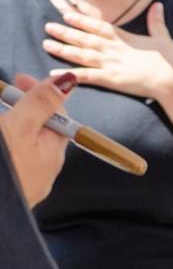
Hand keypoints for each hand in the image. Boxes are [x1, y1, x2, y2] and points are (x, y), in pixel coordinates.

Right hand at [0, 73, 75, 206]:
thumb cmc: (4, 169)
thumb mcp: (19, 128)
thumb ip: (41, 104)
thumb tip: (69, 80)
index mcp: (53, 153)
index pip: (57, 115)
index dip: (40, 92)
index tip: (19, 78)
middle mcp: (44, 170)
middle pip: (40, 131)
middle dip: (24, 108)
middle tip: (5, 93)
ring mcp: (27, 183)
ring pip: (24, 146)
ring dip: (13, 127)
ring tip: (3, 117)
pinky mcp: (13, 191)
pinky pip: (14, 162)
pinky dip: (8, 146)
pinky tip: (4, 148)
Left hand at [43, 3, 172, 100]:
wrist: (172, 79)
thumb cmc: (170, 61)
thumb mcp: (163, 38)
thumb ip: (157, 22)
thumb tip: (158, 5)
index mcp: (124, 38)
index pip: (99, 26)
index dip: (82, 19)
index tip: (67, 13)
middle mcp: (113, 49)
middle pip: (85, 38)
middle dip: (66, 32)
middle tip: (48, 26)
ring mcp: (111, 64)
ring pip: (81, 54)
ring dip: (63, 49)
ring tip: (46, 44)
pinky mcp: (111, 79)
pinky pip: (86, 76)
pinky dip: (69, 74)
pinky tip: (55, 73)